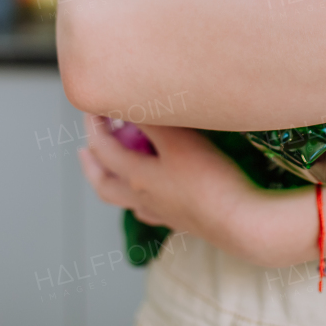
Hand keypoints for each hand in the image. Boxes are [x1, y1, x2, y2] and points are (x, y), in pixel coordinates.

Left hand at [78, 115, 314, 267]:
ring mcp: (164, 213)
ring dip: (114, 185)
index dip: (94, 126)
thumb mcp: (180, 140)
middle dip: (91, 165)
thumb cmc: (211, 179)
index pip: (104, 149)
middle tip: (83, 150)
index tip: (92, 108)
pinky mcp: (184, 223)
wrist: (242, 224)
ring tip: (113, 174)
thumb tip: (130, 101)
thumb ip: (154, 119)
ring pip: (127, 202)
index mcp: (137, 178)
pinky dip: (143, 204)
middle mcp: (144, 198)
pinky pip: (153, 214)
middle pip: (105, 185)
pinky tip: (147, 201)